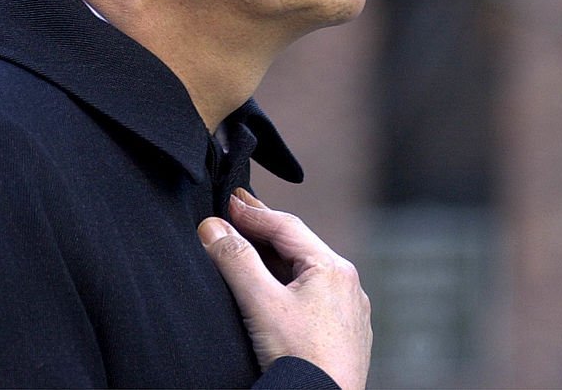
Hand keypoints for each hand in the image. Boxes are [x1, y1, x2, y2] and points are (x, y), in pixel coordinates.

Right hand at [197, 189, 370, 389]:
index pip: (286, 226)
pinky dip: (288, 283)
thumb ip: (236, 260)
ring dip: (276, 257)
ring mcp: (348, 313)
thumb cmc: (301, 362)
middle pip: (297, 246)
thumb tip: (212, 227)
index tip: (228, 199)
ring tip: (250, 244)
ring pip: (306, 272)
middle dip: (264, 229)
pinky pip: (313, 296)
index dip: (253, 211)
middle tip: (237, 211)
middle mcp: (347, 286)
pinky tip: (276, 290)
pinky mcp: (343, 337)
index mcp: (333, 268)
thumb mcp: (261, 303)